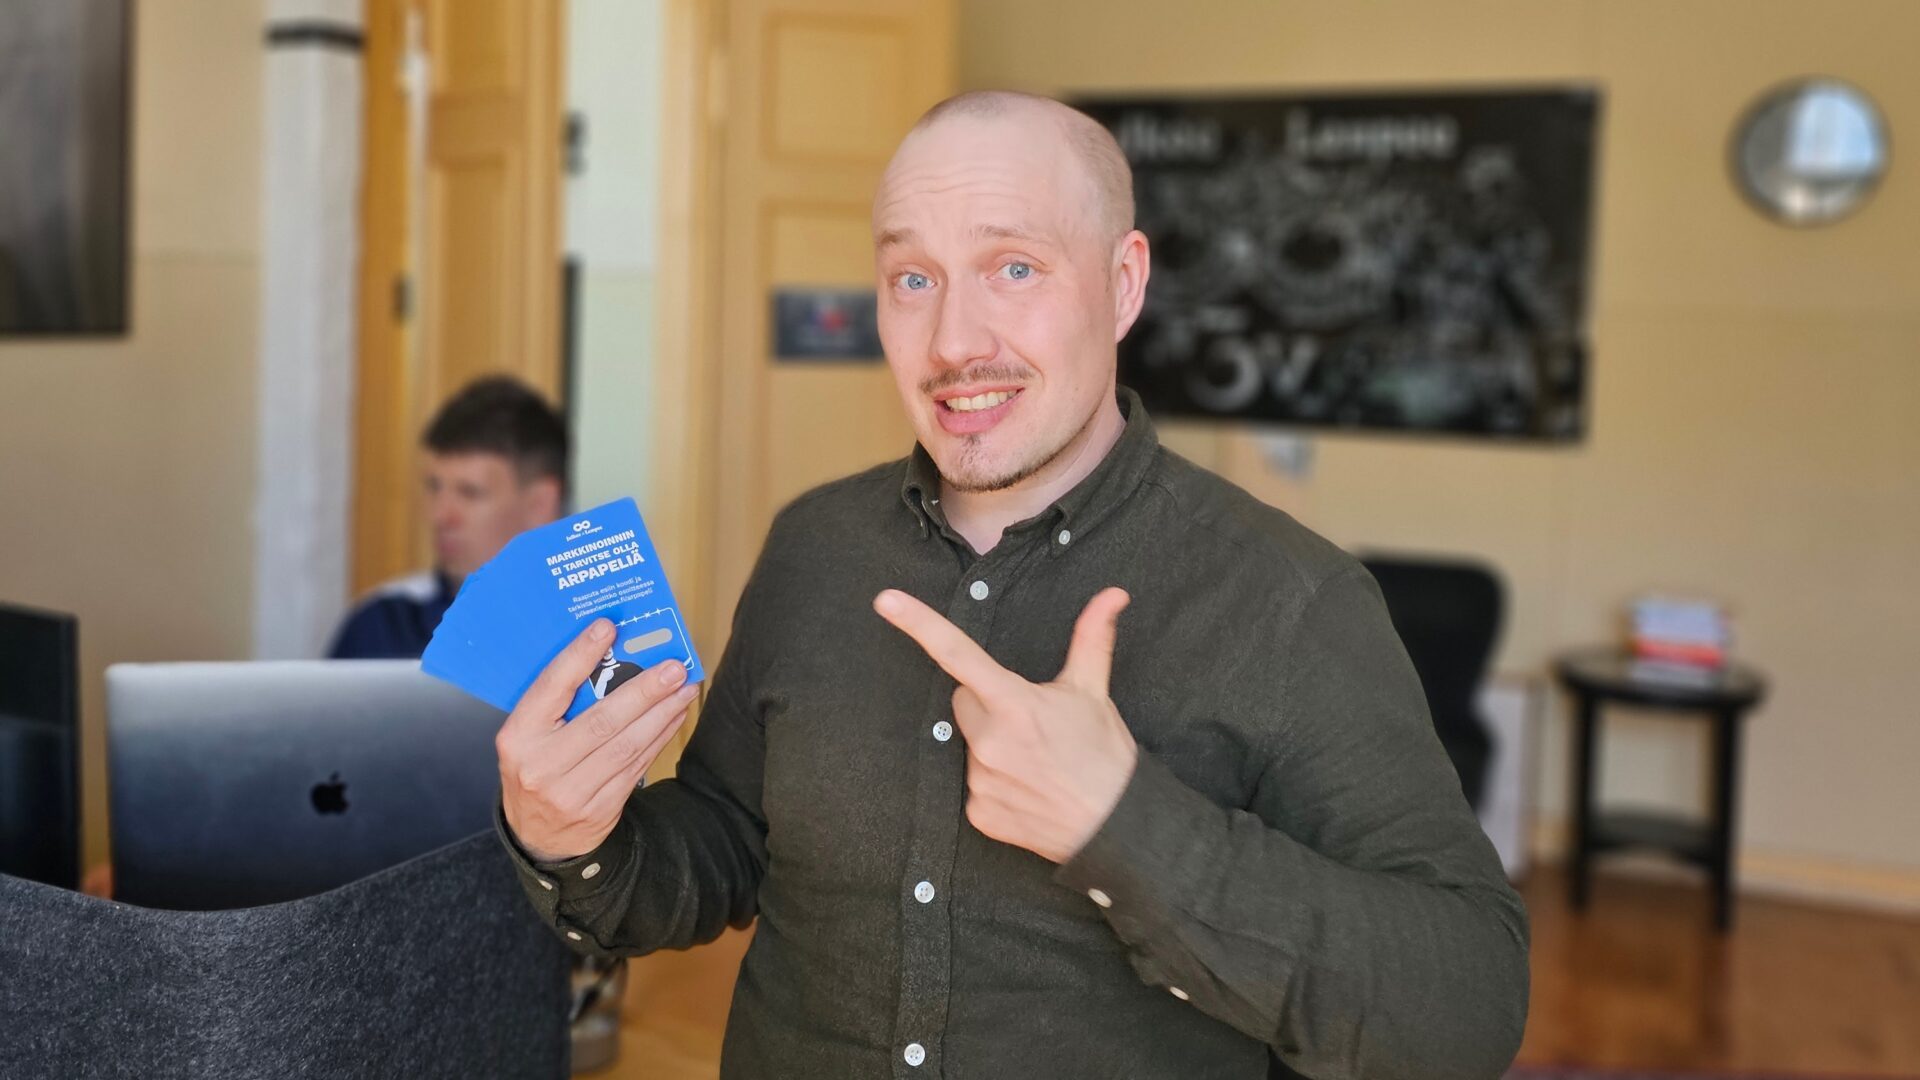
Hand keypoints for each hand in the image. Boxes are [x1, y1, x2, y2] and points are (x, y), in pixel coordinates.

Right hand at [497, 618, 698, 862]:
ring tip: (683, 688)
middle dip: (644, 691)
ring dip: (661, 713)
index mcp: (519, 736)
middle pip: (602, 720)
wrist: (537, 837)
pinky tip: (674, 716)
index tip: (609, 627)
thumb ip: (558, 703)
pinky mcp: (600, 810)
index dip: (581, 655)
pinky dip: (659, 738)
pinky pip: (637, 767)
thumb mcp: (530, 736)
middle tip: (673, 667)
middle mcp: (541, 765)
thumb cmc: (536, 768)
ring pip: (627, 745)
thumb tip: (609, 656)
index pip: (552, 687)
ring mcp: (571, 792)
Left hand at [873, 587, 1138, 863]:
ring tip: (1033, 760)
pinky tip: (1025, 788)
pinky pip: (972, 783)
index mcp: (1014, 704)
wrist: (1117, 827)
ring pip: (968, 744)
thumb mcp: (1094, 692)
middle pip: (963, 701)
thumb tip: (1113, 594)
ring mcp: (980, 781)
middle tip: (1027, 720)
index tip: (886, 601)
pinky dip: (993, 781)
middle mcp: (990, 742)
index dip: (919, 624)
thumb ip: (1092, 638)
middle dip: (987, 703)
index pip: (958, 654)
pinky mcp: (978, 813)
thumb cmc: (1104, 755)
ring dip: (990, 744)